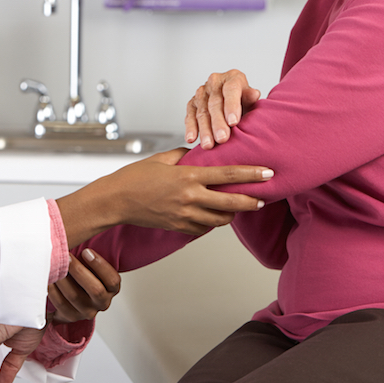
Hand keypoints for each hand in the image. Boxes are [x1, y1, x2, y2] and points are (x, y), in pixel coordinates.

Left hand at [48, 248, 119, 322]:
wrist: (72, 298)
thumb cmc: (84, 276)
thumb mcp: (93, 267)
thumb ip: (91, 256)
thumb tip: (83, 233)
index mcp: (111, 288)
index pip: (112, 280)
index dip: (100, 265)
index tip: (86, 251)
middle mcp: (102, 301)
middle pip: (95, 289)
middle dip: (79, 271)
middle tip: (67, 256)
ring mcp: (87, 311)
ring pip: (75, 296)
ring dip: (64, 279)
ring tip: (55, 265)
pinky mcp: (72, 316)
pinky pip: (61, 304)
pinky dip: (53, 291)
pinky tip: (48, 279)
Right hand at [57, 148, 271, 245]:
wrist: (116, 201)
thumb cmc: (135, 177)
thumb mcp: (162, 159)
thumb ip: (184, 157)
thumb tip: (200, 154)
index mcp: (187, 177)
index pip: (227, 174)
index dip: (251, 174)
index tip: (268, 172)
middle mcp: (189, 198)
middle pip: (231, 202)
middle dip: (251, 200)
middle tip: (263, 198)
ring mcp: (185, 215)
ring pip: (220, 218)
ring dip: (232, 213)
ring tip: (239, 206)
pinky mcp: (179, 227)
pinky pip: (205, 228)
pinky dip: (213, 221)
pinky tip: (215, 214)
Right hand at [185, 69, 261, 148]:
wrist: (233, 104)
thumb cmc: (244, 102)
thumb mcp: (251, 100)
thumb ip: (250, 98)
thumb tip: (254, 94)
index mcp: (232, 77)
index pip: (231, 89)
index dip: (232, 106)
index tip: (233, 122)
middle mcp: (215, 82)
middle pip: (215, 103)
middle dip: (218, 122)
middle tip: (222, 138)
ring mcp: (202, 92)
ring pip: (202, 112)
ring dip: (205, 130)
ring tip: (208, 144)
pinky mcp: (192, 103)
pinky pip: (190, 116)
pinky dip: (190, 128)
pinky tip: (191, 138)